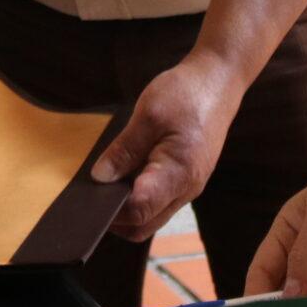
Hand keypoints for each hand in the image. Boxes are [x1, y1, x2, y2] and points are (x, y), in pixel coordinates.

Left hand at [90, 53, 244, 240]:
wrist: (219, 82)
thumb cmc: (185, 94)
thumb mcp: (148, 114)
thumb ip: (123, 150)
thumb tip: (99, 178)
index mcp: (178, 173)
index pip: (139, 211)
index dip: (110, 210)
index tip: (88, 198)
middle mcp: (187, 188)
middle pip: (145, 225)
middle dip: (116, 219)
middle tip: (92, 195)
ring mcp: (190, 187)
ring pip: (153, 216)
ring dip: (128, 209)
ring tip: (107, 184)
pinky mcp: (189, 179)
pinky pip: (161, 202)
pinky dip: (141, 198)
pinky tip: (127, 176)